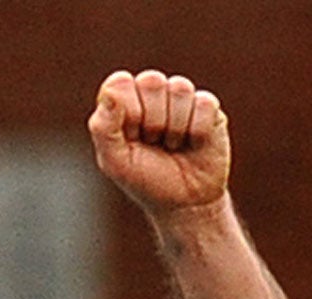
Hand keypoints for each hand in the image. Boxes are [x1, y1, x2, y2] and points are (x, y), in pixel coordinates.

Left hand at [87, 70, 229, 214]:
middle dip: (152, 120)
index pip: (120, 82)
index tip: (131, 137)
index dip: (128, 112)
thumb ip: (103, 128)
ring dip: (174, 128)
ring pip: (179, 88)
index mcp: (125, 102)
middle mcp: (153, 94)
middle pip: (151, 80)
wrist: (184, 204)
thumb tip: (110, 93)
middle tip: (153, 142)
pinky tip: (193, 143)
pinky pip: (203, 103)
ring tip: (173, 144)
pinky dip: (197, 131)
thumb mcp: (115, 162)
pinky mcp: (208, 106)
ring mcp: (181, 98)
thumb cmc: (146, 180)